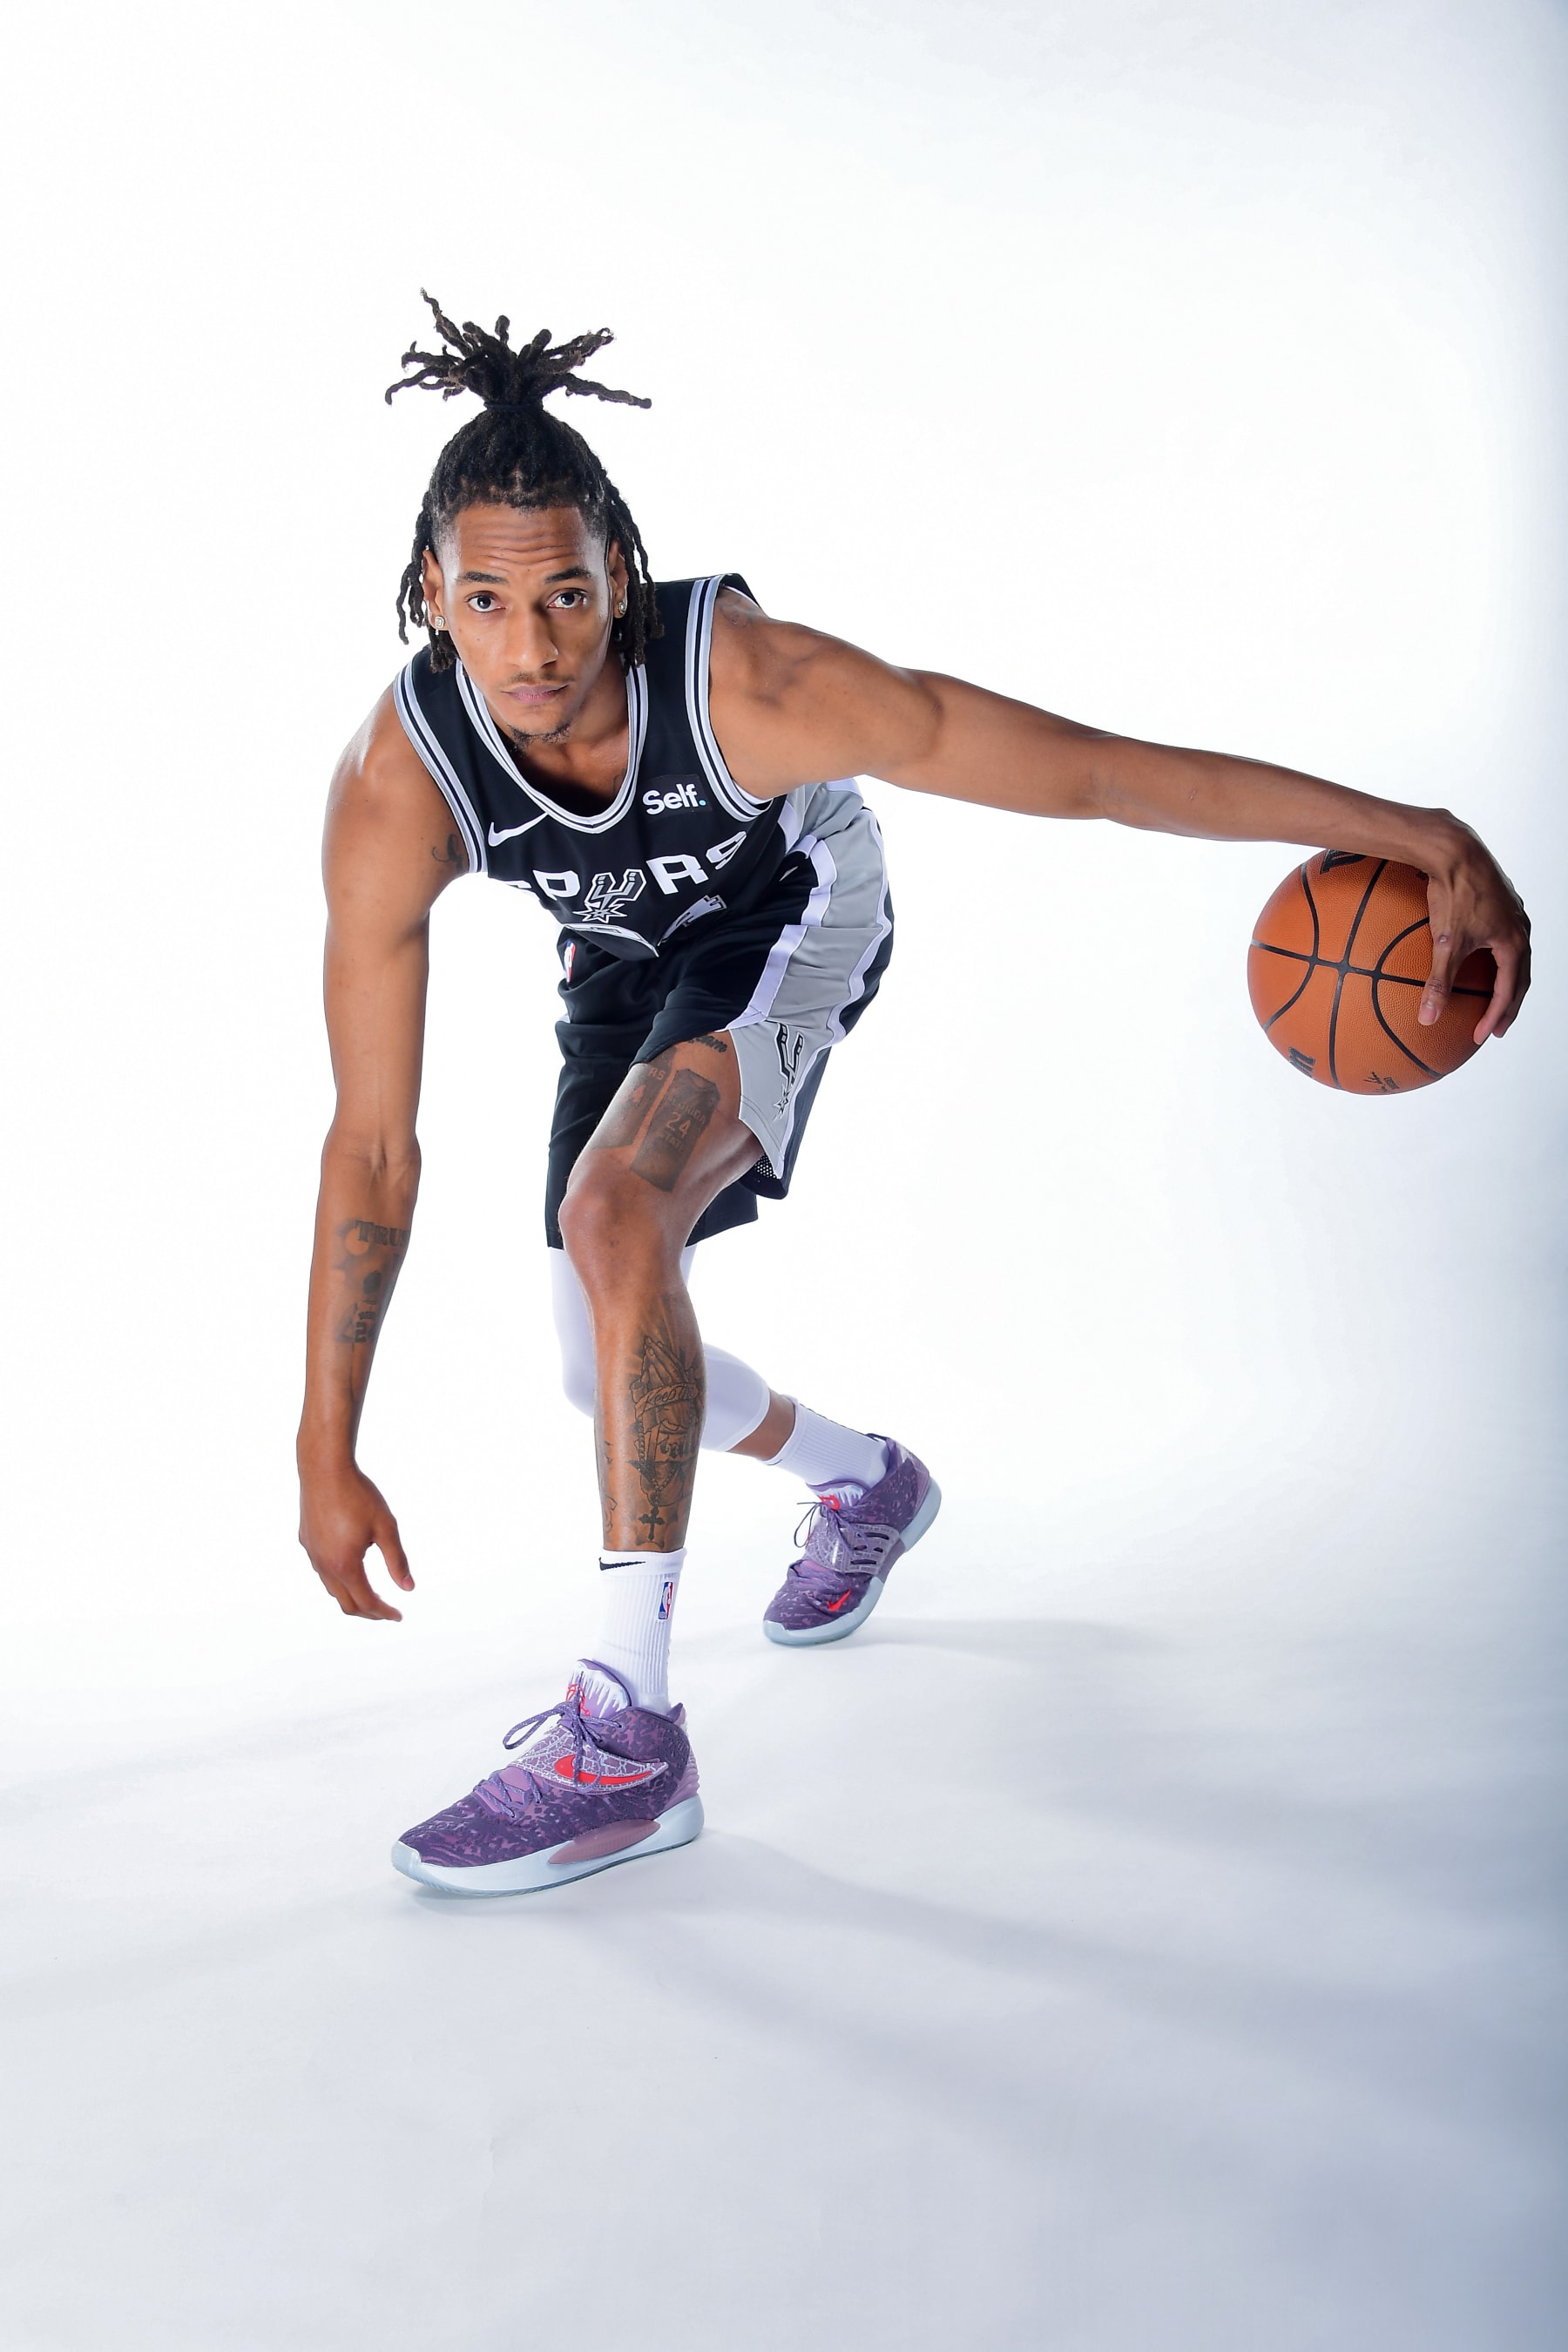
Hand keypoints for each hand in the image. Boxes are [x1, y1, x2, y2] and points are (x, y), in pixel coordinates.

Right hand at [298, 1460, 413, 1620]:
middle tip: (387, 1611)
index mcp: (345, 1565)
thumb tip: (408, 1588)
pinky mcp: (306, 1542)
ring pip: (332, 1589)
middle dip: (369, 1612)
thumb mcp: (386, 1527)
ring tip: (371, 1594)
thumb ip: (397, 1560)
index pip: (366, 1602)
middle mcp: (324, 1565)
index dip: (384, 1612)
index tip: (399, 1615)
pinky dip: (339, 1580)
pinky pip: (322, 1571)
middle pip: (346, 1603)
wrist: (324, 1469)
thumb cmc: (358, 1495)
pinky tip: (350, 1569)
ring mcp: (312, 1554)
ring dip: (352, 1597)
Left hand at [1420, 823, 1530, 1042]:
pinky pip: (1501, 938)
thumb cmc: (1453, 894)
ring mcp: (1511, 913)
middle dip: (1508, 1005)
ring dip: (1505, 980)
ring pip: (1514, 956)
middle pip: (1520, 977)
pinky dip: (1494, 957)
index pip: (1509, 991)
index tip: (1480, 1037)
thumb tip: (1427, 1019)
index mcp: (1514, 943)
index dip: (1495, 1017)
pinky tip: (1474, 958)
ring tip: (1491, 996)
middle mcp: (1520, 928)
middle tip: (1495, 1027)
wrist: (1454, 849)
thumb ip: (1438, 983)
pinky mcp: (1498, 902)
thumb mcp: (1445, 943)